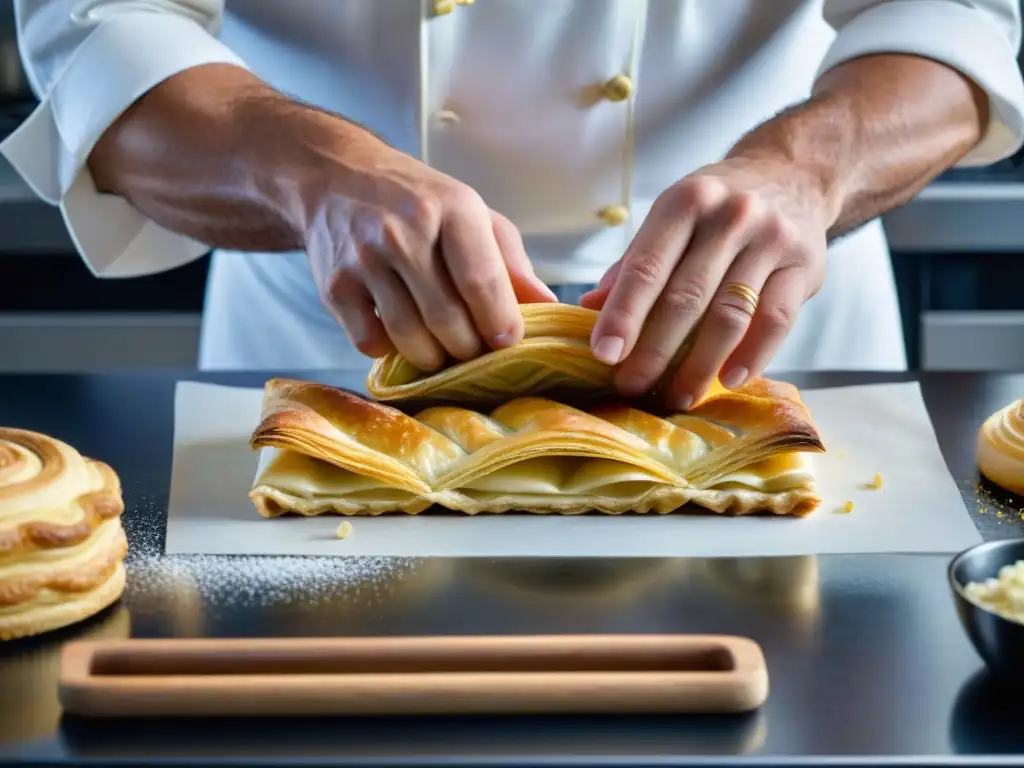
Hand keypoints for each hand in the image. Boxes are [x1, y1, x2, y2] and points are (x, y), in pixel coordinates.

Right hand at [305, 139, 556, 370]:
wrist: (336, 175)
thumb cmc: (417, 199)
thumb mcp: (470, 213)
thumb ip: (509, 261)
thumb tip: (546, 306)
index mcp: (451, 207)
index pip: (481, 281)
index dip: (500, 323)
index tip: (508, 342)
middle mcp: (405, 231)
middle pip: (447, 319)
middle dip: (468, 349)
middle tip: (474, 352)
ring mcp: (365, 259)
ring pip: (409, 338)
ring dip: (433, 358)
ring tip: (442, 351)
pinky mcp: (334, 285)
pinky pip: (370, 341)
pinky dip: (390, 350)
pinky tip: (399, 334)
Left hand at [580, 155, 829, 408]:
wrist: (792, 175)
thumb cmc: (716, 209)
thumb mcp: (671, 220)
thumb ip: (632, 264)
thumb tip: (588, 309)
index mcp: (684, 202)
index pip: (646, 267)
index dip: (623, 314)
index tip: (604, 355)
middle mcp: (729, 216)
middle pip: (686, 297)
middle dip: (655, 350)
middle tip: (632, 388)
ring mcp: (771, 238)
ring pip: (729, 314)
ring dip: (699, 364)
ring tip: (677, 397)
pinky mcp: (804, 264)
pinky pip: (776, 320)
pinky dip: (752, 356)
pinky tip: (729, 381)